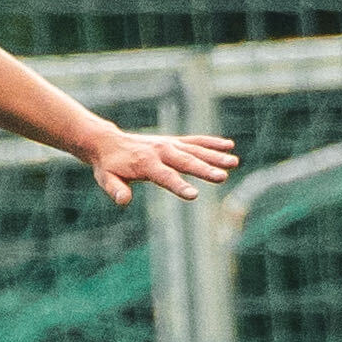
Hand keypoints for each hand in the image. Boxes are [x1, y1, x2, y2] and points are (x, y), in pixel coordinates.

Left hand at [84, 128, 235, 199]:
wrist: (109, 142)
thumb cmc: (109, 166)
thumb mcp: (106, 179)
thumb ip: (116, 189)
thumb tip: (123, 200)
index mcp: (145, 163)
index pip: (165, 176)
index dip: (179, 186)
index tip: (194, 195)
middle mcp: (160, 151)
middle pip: (186, 161)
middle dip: (205, 169)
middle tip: (223, 177)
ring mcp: (169, 144)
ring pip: (195, 150)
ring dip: (215, 155)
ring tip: (234, 162)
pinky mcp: (174, 141)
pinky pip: (196, 141)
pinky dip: (211, 142)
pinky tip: (229, 146)